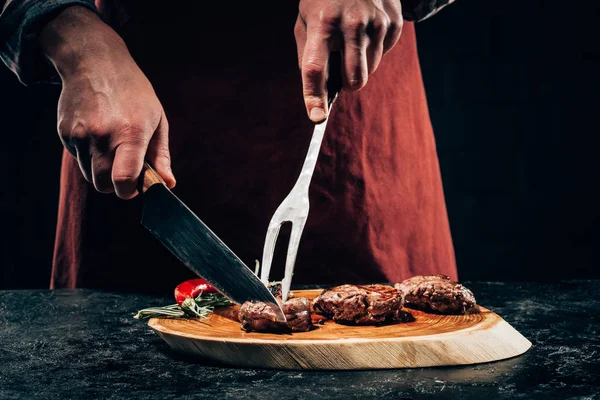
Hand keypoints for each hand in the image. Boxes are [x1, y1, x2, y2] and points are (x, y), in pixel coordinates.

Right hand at [40, 6, 175, 198]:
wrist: (95, 62)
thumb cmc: (133, 93)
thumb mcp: (157, 120)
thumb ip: (161, 156)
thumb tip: (167, 184)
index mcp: (130, 133)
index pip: (123, 181)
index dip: (130, 191)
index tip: (136, 185)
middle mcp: (102, 136)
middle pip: (104, 185)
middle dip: (116, 184)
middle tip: (126, 167)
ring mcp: (80, 135)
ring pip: (89, 175)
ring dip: (102, 171)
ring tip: (113, 147)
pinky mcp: (64, 133)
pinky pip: (78, 160)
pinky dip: (89, 157)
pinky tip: (98, 135)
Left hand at [295, 0, 402, 121]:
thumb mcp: (305, 19)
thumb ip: (308, 55)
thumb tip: (317, 91)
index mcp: (323, 23)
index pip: (316, 68)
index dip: (314, 96)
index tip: (316, 116)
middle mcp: (352, 24)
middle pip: (355, 80)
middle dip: (347, 84)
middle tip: (340, 70)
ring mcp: (377, 23)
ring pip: (371, 71)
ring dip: (360, 64)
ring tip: (352, 39)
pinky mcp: (394, 23)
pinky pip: (383, 55)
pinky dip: (373, 50)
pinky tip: (366, 30)